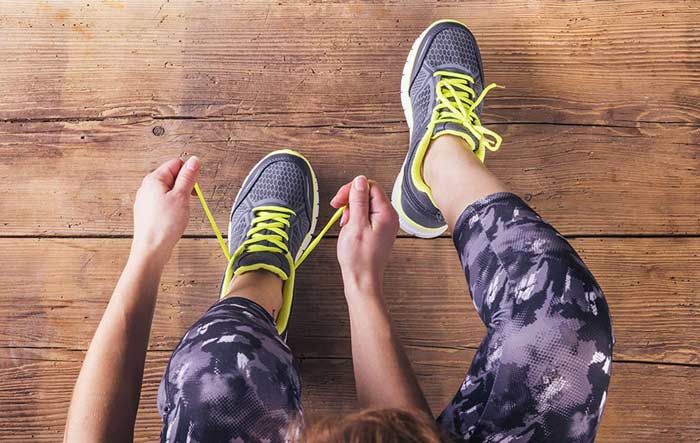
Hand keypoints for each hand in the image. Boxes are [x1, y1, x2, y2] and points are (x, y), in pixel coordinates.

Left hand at [131, 157, 199, 264]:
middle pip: (173, 176)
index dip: (189, 174)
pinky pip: (164, 202)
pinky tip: (173, 218)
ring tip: (180, 212)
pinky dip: (172, 207)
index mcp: (154, 179)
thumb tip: (194, 161)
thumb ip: (188, 177)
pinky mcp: (148, 211)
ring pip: (169, 190)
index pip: (176, 163)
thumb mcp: (182, 197)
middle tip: (187, 201)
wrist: (151, 249)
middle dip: (184, 186)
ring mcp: (146, 199)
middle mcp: (147, 187)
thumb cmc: (164, 225)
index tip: (193, 188)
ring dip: (180, 198)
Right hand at [330, 176, 398, 294]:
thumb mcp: (355, 224)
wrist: (362, 280)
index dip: (352, 190)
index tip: (339, 200)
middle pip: (368, 194)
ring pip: (365, 206)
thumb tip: (359, 180)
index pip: (370, 186)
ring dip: (351, 212)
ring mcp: (384, 224)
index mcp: (387, 213)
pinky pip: (365, 217)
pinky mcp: (378, 231)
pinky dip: (354, 221)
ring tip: (346, 226)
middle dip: (351, 202)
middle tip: (340, 214)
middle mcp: (389, 217)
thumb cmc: (359, 258)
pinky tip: (349, 230)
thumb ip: (358, 200)